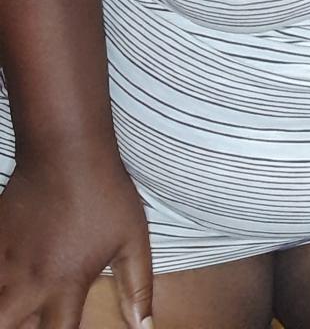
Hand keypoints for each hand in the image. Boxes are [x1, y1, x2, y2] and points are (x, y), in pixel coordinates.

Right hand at [0, 154, 152, 328]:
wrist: (66, 149)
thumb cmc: (105, 192)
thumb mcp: (133, 238)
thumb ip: (138, 286)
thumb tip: (144, 326)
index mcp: (65, 284)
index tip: (61, 326)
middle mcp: (30, 280)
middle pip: (7, 326)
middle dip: (16, 327)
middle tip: (32, 316)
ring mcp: (5, 258)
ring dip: (3, 306)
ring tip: (17, 296)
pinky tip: (8, 269)